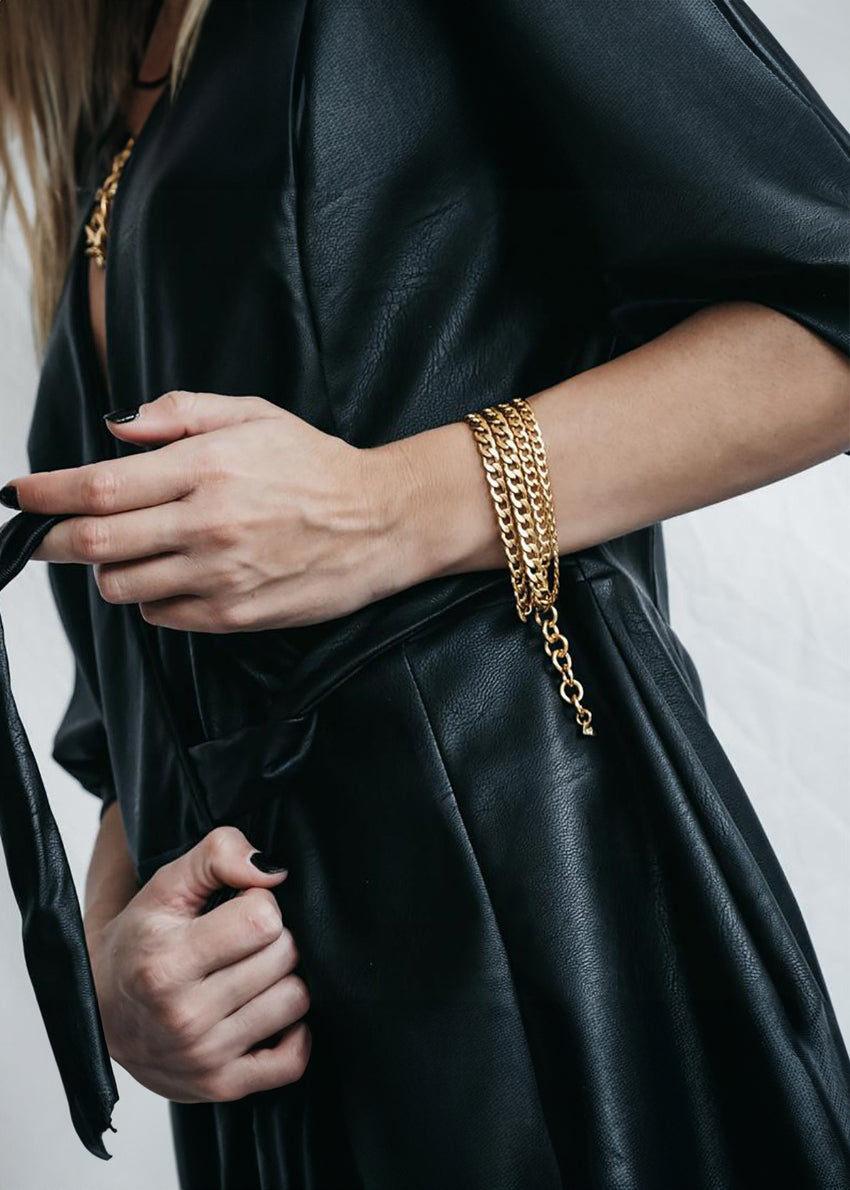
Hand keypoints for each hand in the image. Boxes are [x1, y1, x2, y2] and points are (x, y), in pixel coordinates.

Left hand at [6, 390, 420, 631]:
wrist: (382, 522)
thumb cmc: (318, 467)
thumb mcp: (253, 415)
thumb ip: (179, 414)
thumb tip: (117, 427)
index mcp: (207, 467)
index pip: (99, 486)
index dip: (46, 493)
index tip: (21, 494)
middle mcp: (207, 523)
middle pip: (93, 543)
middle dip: (52, 540)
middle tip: (43, 535)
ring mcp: (220, 574)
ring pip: (121, 586)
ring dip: (109, 569)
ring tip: (134, 550)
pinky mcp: (234, 614)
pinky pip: (160, 615)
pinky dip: (152, 598)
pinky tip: (176, 575)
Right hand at [84, 825, 311, 1102]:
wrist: (100, 1010)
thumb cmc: (139, 942)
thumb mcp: (165, 885)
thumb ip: (218, 855)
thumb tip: (273, 871)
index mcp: (165, 963)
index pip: (263, 919)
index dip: (259, 904)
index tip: (238, 908)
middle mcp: (184, 1017)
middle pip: (284, 956)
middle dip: (273, 939)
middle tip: (241, 942)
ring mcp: (204, 1058)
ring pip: (296, 1000)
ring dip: (281, 980)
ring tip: (248, 973)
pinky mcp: (223, 1087)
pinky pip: (294, 1060)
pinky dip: (292, 1032)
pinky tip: (263, 1010)